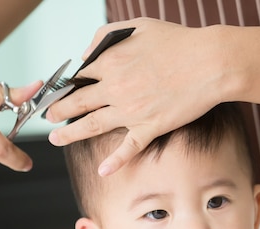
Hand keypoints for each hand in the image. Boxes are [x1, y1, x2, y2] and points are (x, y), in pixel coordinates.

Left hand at [46, 18, 228, 175]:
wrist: (210, 63)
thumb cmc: (179, 42)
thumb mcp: (138, 25)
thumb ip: (106, 37)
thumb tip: (86, 55)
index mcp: (110, 62)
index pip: (78, 77)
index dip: (65, 85)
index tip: (59, 91)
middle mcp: (115, 88)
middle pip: (77, 102)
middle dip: (57, 110)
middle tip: (48, 117)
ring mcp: (132, 111)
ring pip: (91, 125)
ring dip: (70, 134)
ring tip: (56, 139)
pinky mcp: (150, 127)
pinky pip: (128, 148)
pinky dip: (115, 162)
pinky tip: (103, 171)